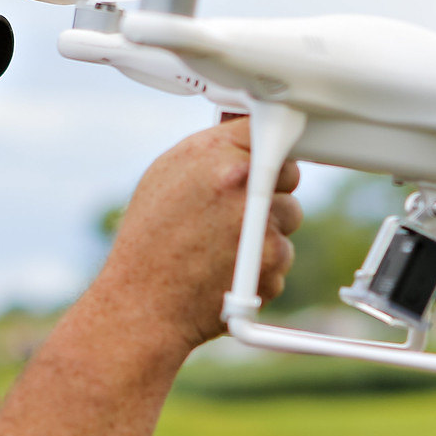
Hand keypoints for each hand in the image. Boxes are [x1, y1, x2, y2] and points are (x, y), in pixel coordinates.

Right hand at [90, 117, 302, 353]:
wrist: (145, 302)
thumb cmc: (149, 239)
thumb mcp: (167, 174)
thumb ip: (212, 153)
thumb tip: (242, 137)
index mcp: (218, 155)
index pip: (265, 133)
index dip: (262, 149)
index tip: (260, 158)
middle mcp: (245, 185)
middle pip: (289, 173)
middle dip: (272, 188)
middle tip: (238, 208)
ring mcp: (264, 225)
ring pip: (290, 216)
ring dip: (269, 229)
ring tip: (224, 245)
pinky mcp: (274, 262)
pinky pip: (282, 255)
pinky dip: (264, 264)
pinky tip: (229, 269)